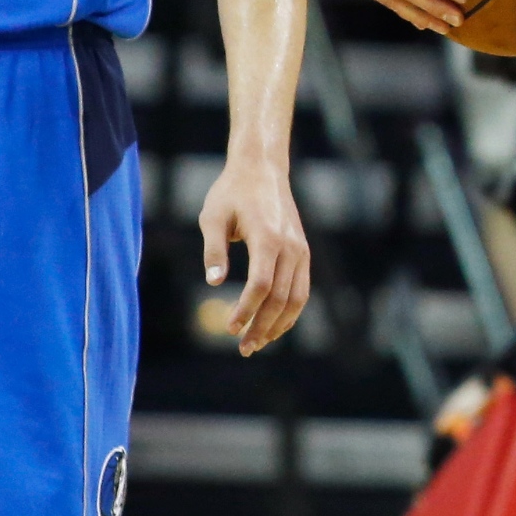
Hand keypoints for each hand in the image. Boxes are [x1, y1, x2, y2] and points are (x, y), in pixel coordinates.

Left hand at [201, 152, 309, 355]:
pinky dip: (290, 311)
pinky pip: (301, 289)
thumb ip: (214, 250)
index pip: (261, 285)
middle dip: (262, 326)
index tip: (230, 328)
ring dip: (278, 325)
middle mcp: (290, 246)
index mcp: (268, 237)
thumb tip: (215, 283)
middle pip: (281, 298)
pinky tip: (273, 325)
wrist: (262, 168)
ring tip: (258, 342)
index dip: (247, 310)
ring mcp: (300, 249)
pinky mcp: (302, 251)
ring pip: (297, 298)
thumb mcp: (212, 216)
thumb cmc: (231, 191)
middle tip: (244, 347)